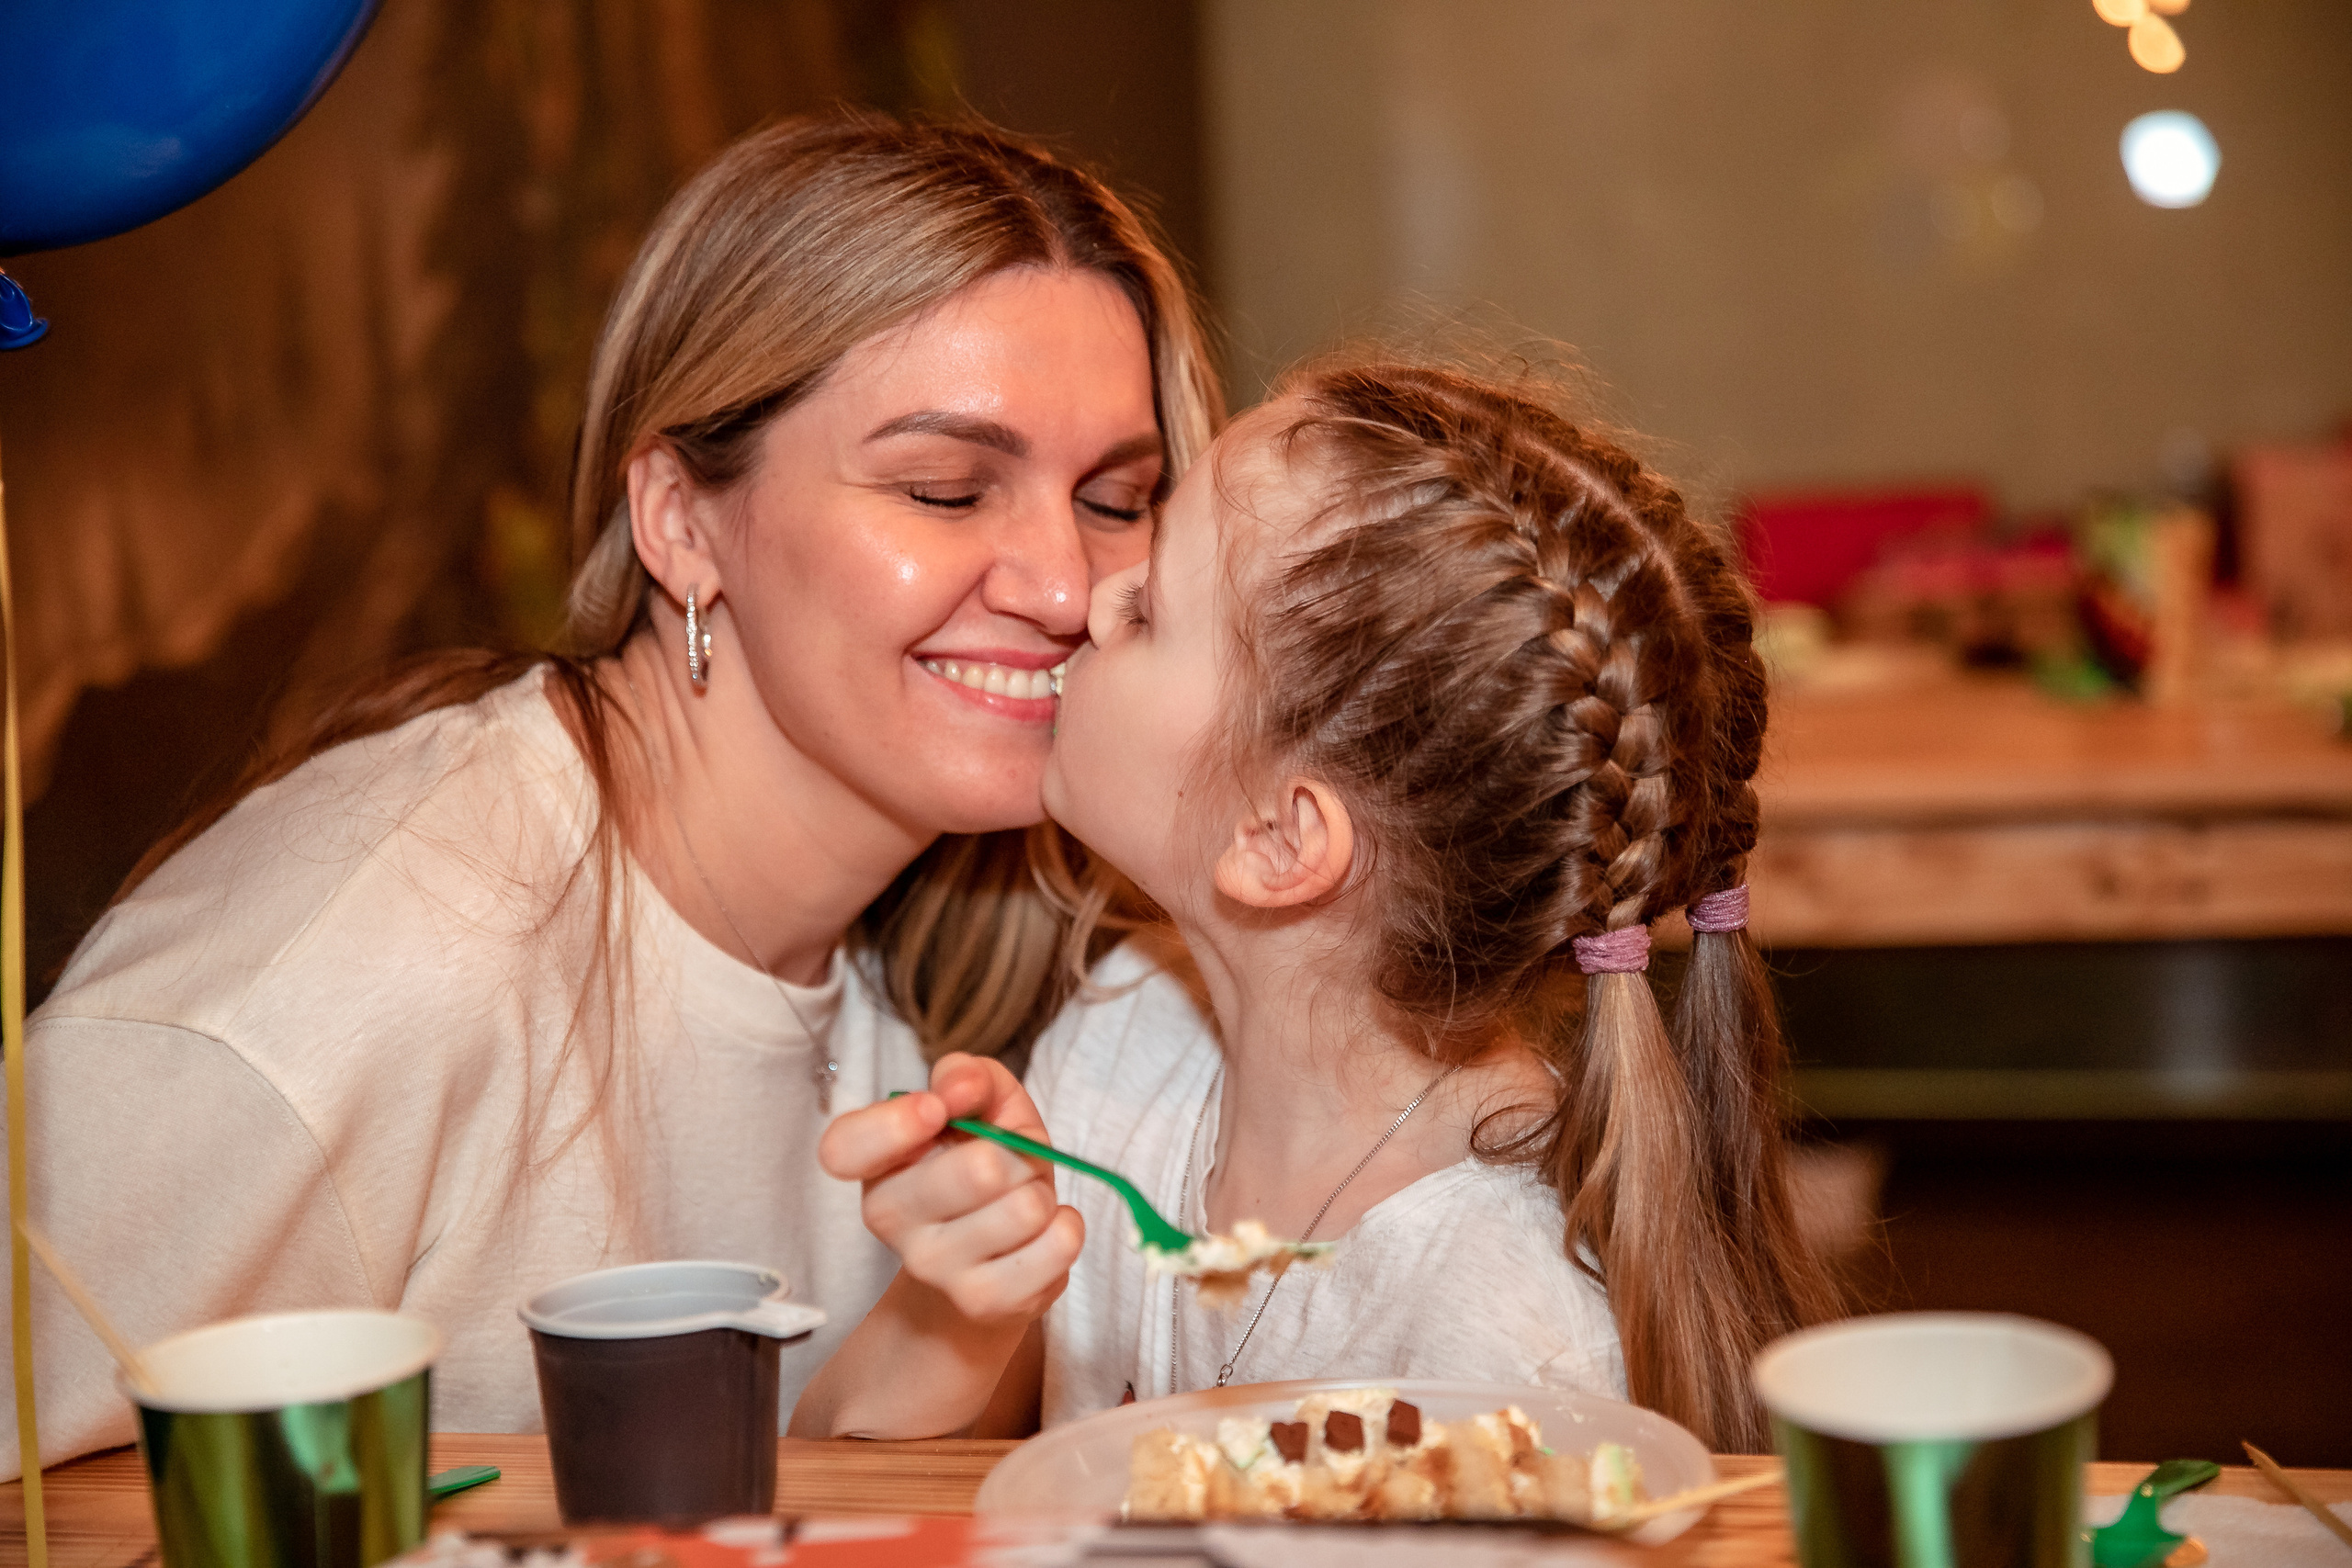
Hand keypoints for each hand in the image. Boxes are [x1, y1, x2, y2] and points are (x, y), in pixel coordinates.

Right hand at [820, 1053, 1083, 1322]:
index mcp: (875, 1163)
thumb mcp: (979, 1104)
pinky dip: (1066, 1227)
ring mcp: (932, 1267)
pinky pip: (1057, 1246)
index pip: (845, 1148)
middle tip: (1011, 1162)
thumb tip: (959, 1090)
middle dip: (1019, 1154)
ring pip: (1026, 1209)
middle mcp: (888, 1218)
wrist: (991, 1263)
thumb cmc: (983, 1163)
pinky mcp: (982, 1302)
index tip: (937, 1110)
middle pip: (979, 1171)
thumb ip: (967, 1076)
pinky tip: (1044, 1231)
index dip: (894, 1125)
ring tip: (1022, 1199)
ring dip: (1042, 1192)